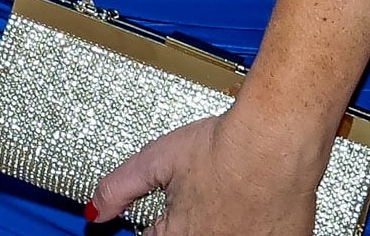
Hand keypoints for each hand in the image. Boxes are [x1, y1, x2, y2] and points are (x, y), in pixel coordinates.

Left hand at [85, 100, 324, 232]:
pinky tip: (255, 206)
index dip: (156, 226)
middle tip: (201, 199)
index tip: (162, 217)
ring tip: (227, 198)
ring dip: (219, 223)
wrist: (276, 141)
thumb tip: (93, 212)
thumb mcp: (156, 160)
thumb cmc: (222, 147)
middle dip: (190, 222)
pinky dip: (252, 226)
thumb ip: (119, 188)